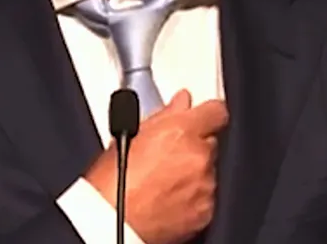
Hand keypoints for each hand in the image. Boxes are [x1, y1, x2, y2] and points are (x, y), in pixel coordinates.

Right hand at [84, 90, 228, 243]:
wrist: (111, 224)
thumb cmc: (111, 184)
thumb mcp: (129, 137)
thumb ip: (164, 115)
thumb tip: (180, 103)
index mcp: (182, 131)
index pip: (216, 111)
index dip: (206, 114)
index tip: (199, 118)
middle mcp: (199, 157)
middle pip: (210, 142)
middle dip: (194, 146)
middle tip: (168, 155)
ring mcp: (205, 185)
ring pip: (209, 170)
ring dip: (194, 171)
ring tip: (163, 181)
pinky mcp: (206, 211)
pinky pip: (207, 196)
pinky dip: (194, 195)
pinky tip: (169, 198)